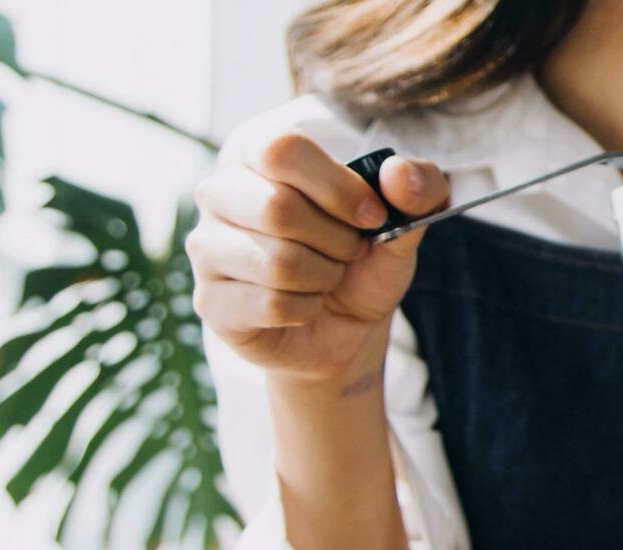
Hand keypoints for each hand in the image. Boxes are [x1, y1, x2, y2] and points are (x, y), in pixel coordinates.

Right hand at [189, 129, 449, 388]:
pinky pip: (272, 304)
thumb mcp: (405, 220)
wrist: (345, 328)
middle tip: (350, 252)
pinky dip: (307, 308)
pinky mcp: (210, 300)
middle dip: (336, 240)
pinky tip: (307, 305)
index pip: (281, 148)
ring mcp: (205, 247)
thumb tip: (397, 173)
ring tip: (327, 276)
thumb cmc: (365, 260)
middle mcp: (218, 192)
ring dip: (324, 276)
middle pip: (276, 208)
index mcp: (257, 153)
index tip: (373, 216)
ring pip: (277, 262)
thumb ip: (417, 188)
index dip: (337, 186)